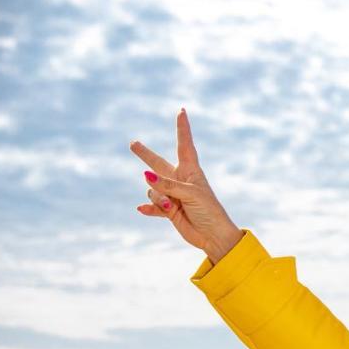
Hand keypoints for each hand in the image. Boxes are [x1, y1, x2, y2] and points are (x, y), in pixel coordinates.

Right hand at [129, 109, 242, 263]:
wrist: (214, 237)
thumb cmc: (209, 212)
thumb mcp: (191, 195)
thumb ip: (168, 185)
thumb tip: (146, 176)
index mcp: (191, 171)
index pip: (184, 145)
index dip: (182, 128)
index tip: (182, 111)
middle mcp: (180, 181)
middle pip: (157, 164)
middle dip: (145, 155)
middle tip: (133, 144)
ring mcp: (173, 195)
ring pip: (152, 189)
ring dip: (157, 197)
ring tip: (169, 207)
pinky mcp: (169, 211)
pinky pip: (152, 206)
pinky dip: (149, 208)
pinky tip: (142, 210)